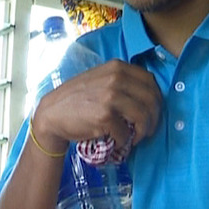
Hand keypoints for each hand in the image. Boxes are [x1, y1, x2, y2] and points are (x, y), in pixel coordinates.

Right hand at [35, 59, 161, 152]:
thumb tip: (147, 94)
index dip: (156, 99)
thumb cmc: (76, 99)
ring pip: (143, 116)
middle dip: (153, 118)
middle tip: (147, 129)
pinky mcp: (105, 116)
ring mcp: (110, 96)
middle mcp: (116, 78)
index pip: (150, 81)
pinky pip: (125, 132)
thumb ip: (121, 80)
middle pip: (151, 99)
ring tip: (135, 137)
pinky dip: (124, 141)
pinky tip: (117, 141)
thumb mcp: (99, 79)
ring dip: (143, 131)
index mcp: (117, 67)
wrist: (52, 113)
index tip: (152, 112)